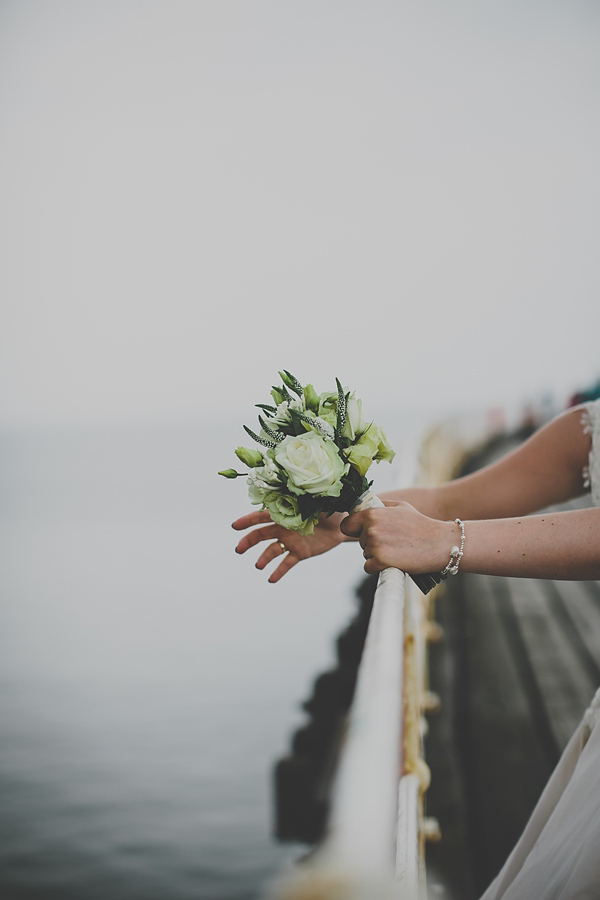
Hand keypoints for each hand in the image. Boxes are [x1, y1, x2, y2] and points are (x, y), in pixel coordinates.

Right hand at [232, 509, 349, 582]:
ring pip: (272, 550)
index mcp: (284, 512)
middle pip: (261, 534)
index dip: (248, 520)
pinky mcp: (299, 553)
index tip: (235, 525)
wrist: (343, 523)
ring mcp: (290, 541)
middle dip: (249, 541)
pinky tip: (271, 579)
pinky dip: (279, 571)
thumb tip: (296, 490)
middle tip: (239, 549)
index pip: (262, 516)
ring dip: (264, 558)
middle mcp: (283, 527)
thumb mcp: (318, 500)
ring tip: (258, 565)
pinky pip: (287, 563)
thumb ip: (305, 499)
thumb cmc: (329, 506)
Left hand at [340, 500, 454, 575]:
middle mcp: (370, 528)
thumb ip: (379, 506)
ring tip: (397, 550)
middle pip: (360, 541)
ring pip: (365, 554)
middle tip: (393, 541)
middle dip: (372, 543)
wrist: (440, 543)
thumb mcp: (400, 506)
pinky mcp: (380, 561)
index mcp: (372, 514)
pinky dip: (378, 567)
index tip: (364, 533)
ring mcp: (375, 545)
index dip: (354, 530)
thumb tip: (363, 507)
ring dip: (377, 555)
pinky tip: (392, 561)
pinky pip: (368, 567)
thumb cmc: (421, 524)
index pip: (347, 525)